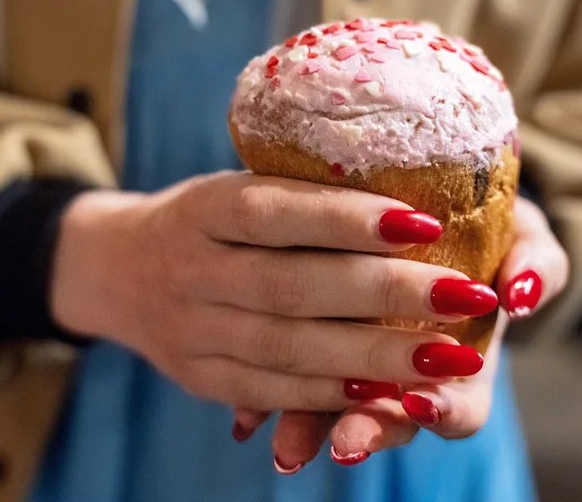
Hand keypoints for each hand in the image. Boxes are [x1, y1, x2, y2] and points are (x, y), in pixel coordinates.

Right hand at [48, 172, 499, 410]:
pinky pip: (274, 391)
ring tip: (453, 358)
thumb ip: (300, 197)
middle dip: (387, 295)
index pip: (275, 210)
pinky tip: (394, 397)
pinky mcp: (201, 378)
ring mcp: (193, 330)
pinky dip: (336, 395)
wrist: (113, 269)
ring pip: (289, 349)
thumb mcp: (233, 185)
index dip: (348, 219)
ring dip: (377, 358)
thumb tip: (405, 200)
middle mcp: (192, 269)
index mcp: (204, 207)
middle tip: (468, 297)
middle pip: (292, 286)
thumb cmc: (203, 217)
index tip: (425, 222)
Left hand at [257, 195, 568, 471]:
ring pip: (336, 409)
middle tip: (348, 439)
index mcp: (465, 360)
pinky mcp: (315, 340)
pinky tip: (246, 416)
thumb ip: (535, 262)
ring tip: (287, 445)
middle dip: (369, 429)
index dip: (446, 410)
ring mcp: (362, 365)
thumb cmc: (486, 227)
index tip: (424, 401)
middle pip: (392, 420)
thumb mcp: (523, 236)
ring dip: (313, 426)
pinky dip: (267, 400)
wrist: (436, 209)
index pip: (462, 406)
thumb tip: (522, 292)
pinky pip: (287, 379)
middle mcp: (411, 374)